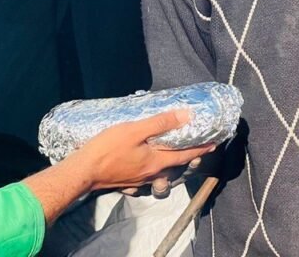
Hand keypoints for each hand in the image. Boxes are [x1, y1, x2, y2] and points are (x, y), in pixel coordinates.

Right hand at [69, 110, 215, 191]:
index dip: (202, 148)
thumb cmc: (107, 148)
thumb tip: (186, 116)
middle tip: (195, 146)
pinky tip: (145, 163)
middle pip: (176, 166)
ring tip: (170, 153)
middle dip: (187, 157)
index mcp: (157, 161)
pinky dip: (152, 171)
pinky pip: (146, 178)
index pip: (186, 155)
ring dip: (170, 165)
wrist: (83, 171)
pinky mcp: (127, 182)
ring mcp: (139, 181)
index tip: (215, 144)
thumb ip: (160, 123)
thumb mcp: (134, 130)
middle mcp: (152, 174)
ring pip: (162, 173)